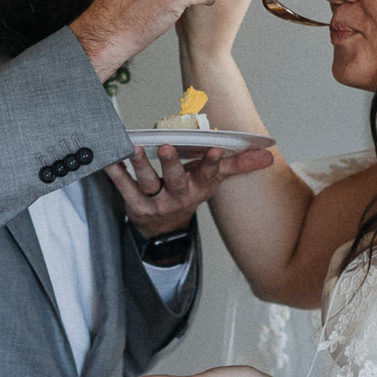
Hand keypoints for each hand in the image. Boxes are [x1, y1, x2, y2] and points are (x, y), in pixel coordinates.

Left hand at [107, 140, 273, 236]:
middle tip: (166, 147)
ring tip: (135, 149)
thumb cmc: (189, 193)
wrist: (164, 229)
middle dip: (172, 164)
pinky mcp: (135, 205)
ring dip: (140, 165)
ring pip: (148, 182)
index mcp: (199, 188)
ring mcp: (156, 202)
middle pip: (176, 180)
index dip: (212, 163)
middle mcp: (179, 196)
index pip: (209, 174)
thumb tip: (267, 154)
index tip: (214, 149)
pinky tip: (109, 159)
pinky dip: (116, 173)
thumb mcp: (214, 180)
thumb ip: (238, 164)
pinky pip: (124, 187)